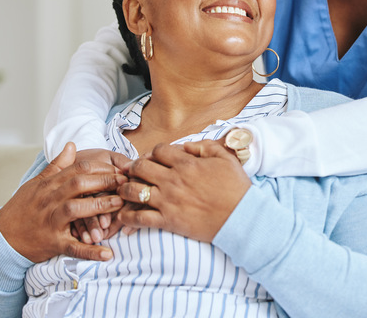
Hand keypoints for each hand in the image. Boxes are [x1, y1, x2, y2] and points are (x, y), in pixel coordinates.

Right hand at [0, 142, 128, 261]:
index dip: (101, 167)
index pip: (78, 169)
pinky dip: (90, 251)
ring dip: (100, 206)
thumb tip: (71, 144)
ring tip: (120, 205)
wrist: (2, 237)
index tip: (119, 169)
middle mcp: (50, 200)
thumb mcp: (37, 183)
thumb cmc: (22, 208)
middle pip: (79, 184)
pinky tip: (107, 253)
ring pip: (76, 209)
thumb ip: (57, 165)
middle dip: (104, 181)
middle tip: (125, 182)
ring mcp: (51, 221)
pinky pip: (73, 247)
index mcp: (49, 185)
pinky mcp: (53, 243)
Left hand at [116, 140, 250, 242]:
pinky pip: (139, 218)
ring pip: (134, 191)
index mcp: (186, 164)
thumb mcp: (225, 158)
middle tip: (135, 172)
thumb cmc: (236, 187)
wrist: (242, 218)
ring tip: (126, 192)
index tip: (155, 159)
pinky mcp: (168, 221)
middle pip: (140, 167)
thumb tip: (185, 145)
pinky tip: (125, 216)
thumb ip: (204, 146)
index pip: (158, 150)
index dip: (153, 153)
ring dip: (126, 190)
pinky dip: (128, 218)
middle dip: (134, 167)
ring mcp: (168, 201)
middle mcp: (173, 180)